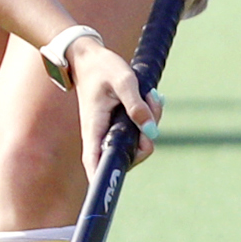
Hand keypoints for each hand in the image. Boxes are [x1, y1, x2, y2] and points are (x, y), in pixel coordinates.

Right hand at [69, 37, 159, 173]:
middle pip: (125, 158)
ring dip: (149, 125)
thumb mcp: (123, 81)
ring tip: (150, 96)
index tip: (114, 184)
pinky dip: (147, 119)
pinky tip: (149, 98)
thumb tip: (151, 130)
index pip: (95, 164)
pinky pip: (136, 132)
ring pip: (134, 144)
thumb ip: (137, 105)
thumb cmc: (102, 67)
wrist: (89, 57)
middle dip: (145, 142)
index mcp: (94, 128)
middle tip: (151, 110)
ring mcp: (108, 132)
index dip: (103, 180)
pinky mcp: (116, 126)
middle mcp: (99, 135)